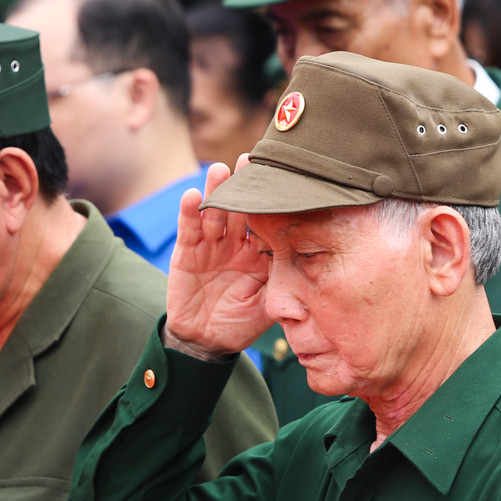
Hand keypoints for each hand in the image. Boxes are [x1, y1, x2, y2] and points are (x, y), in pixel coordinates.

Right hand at [165, 157, 271, 356]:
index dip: (274, 203)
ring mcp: (211, 244)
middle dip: (246, 185)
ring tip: (220, 171)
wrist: (206, 340)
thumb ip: (284, 285)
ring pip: (215, 212)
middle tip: (252, 159)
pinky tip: (191, 196)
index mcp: (261, 252)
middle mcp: (237, 242)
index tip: (284, 179)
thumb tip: (314, 270)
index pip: (269, 221)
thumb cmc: (242, 322)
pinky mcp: (187, 251)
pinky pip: (188, 229)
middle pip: (242, 208)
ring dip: (217, 191)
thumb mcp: (269, 305)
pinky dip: (189, 212)